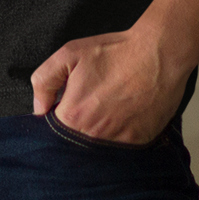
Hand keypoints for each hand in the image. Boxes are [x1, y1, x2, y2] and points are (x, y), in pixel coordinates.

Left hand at [30, 27, 187, 145]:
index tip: (68, 108)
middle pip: (76, 142)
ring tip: (111, 108)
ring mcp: (118, 141)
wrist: (159, 53)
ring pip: (99, 146)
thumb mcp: (70, 54)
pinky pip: (122, 147)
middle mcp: (94, 134)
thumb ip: (45, 81)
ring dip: (100, 132)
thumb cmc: (116, 52)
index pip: (54, 132)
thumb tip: (39, 109)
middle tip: (93, 105)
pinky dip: (121, 134)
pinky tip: (126, 114)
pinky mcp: (139, 142)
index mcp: (73, 116)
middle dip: (79, 126)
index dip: (59, 119)